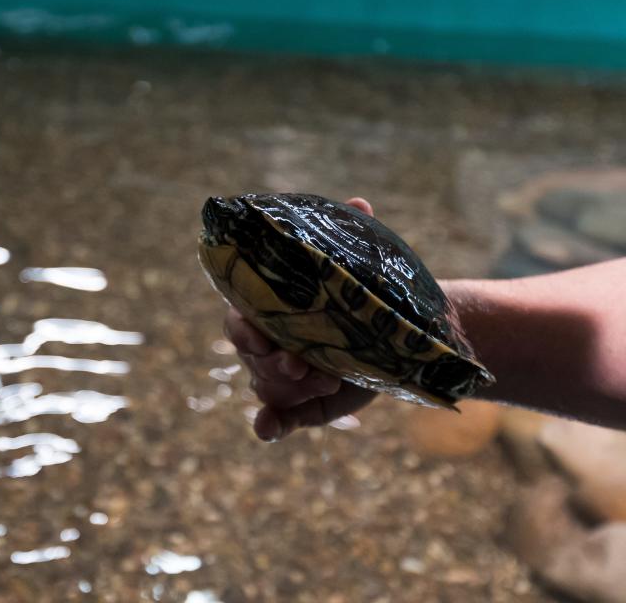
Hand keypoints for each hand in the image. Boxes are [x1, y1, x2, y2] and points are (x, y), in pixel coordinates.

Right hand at [224, 197, 378, 440]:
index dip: (243, 329)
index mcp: (269, 309)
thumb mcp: (357, 268)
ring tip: (327, 382)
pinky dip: (269, 425)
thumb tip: (358, 203)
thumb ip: (352, 237)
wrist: (392, 336)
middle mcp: (268, 344)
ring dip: (290, 389)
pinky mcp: (299, 405)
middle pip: (252, 358)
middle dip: (275, 362)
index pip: (238, 319)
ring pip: (267, 387)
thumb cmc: (360, 296)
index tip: (258, 333)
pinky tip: (268, 429)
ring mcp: (281, 376)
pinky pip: (276, 419)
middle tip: (306, 364)